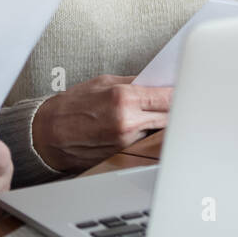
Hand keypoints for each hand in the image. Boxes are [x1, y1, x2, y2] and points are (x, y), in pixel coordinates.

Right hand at [31, 74, 171, 173]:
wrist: (48, 133)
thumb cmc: (71, 105)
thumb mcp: (103, 82)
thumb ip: (134, 83)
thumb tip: (159, 82)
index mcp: (123, 98)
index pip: (167, 95)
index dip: (182, 90)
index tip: (190, 85)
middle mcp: (127, 121)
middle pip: (170, 115)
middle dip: (178, 106)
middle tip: (184, 97)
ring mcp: (127, 141)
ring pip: (161, 130)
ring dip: (165, 121)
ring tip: (165, 112)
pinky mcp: (124, 154)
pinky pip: (147, 142)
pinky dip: (151, 134)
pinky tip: (149, 127)